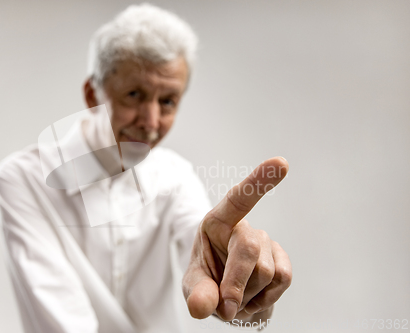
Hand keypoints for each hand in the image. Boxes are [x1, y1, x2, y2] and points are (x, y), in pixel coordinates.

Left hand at [182, 157, 291, 323]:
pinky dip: (266, 299)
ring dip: (248, 296)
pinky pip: (283, 279)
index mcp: (218, 223)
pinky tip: (254, 298)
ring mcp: (267, 244)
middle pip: (250, 249)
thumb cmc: (207, 281)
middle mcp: (245, 228)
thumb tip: (203, 306)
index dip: (258, 181)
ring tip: (236, 299)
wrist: (228, 298)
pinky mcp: (282, 260)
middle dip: (236, 283)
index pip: (238, 199)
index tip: (282, 163)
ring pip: (266, 272)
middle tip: (225, 309)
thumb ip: (196, 293)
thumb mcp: (193, 285)